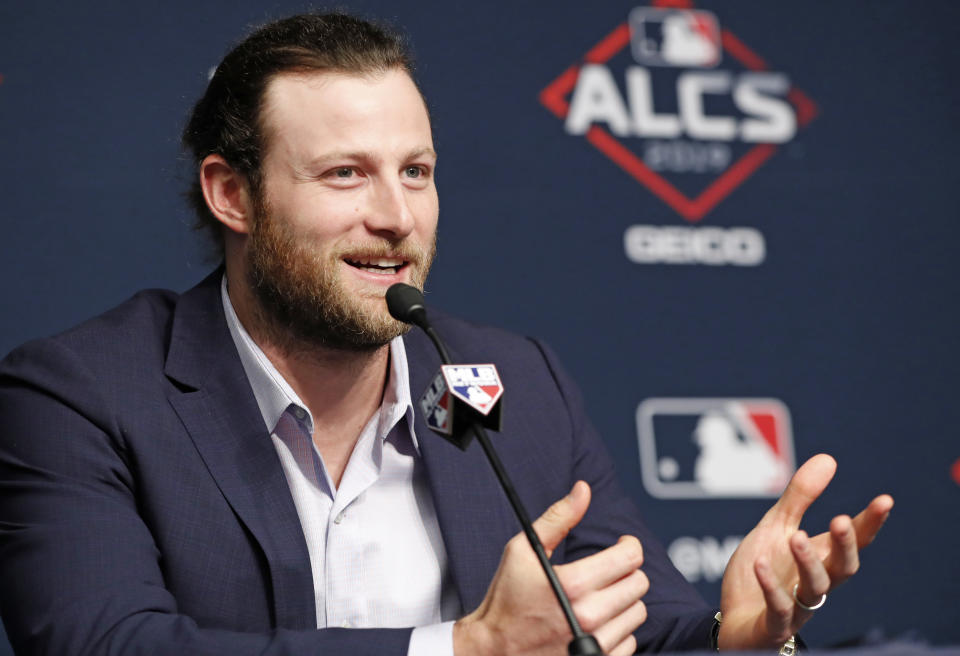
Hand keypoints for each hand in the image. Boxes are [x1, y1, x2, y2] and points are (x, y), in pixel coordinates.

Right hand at [454, 481, 647, 655]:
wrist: (493, 650)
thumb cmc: (506, 600)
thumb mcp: (523, 551)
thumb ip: (558, 518)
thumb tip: (583, 490)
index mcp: (573, 584)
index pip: (629, 558)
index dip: (628, 545)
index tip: (622, 545)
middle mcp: (588, 617)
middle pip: (638, 583)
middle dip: (626, 571)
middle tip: (607, 570)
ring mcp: (595, 645)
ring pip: (638, 612)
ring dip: (624, 601)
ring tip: (600, 596)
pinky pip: (630, 642)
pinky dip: (619, 630)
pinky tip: (597, 622)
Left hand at [717, 454, 893, 649]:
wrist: (735, 618)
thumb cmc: (763, 571)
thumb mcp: (777, 528)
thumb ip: (800, 498)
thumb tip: (828, 458)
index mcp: (821, 558)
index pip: (854, 542)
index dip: (870, 523)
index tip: (885, 500)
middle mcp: (816, 583)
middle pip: (843, 567)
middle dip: (845, 545)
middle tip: (841, 519)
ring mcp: (798, 606)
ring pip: (816, 588)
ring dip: (808, 562)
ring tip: (796, 536)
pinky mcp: (774, 624)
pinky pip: (778, 607)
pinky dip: (771, 587)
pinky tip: (759, 565)